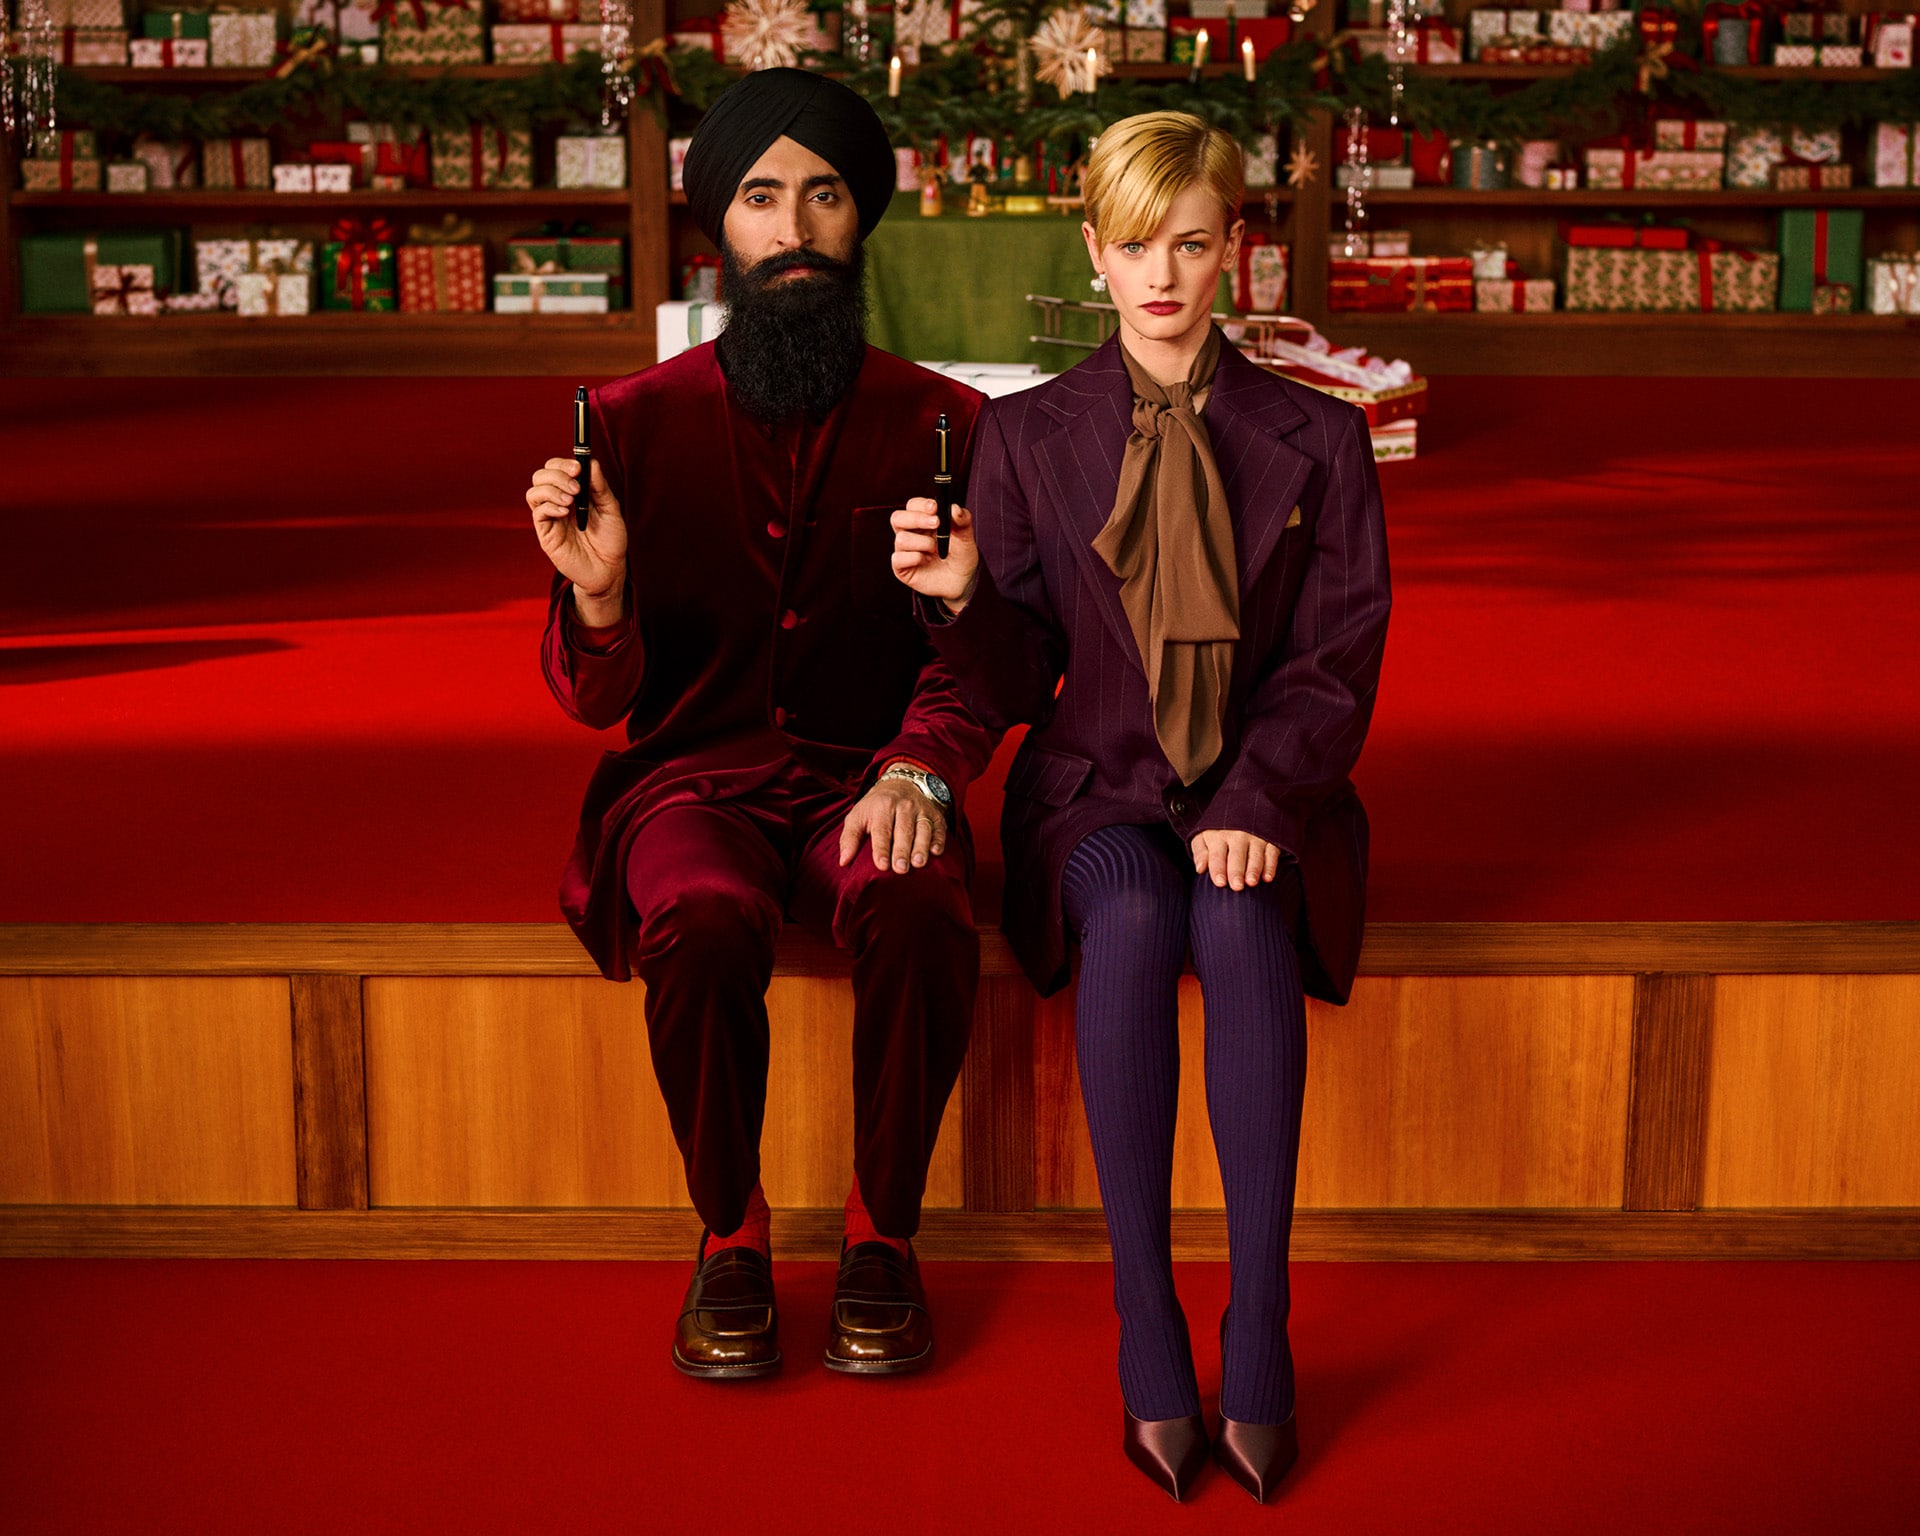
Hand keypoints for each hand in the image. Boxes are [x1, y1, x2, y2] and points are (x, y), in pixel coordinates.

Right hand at [527, 457, 627, 620]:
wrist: (609, 570)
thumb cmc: (611, 540)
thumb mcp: (611, 510)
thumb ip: (600, 487)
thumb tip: (591, 462)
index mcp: (573, 492)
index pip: (557, 468)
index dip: (563, 463)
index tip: (578, 467)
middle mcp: (558, 502)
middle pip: (541, 475)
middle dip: (556, 474)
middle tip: (576, 486)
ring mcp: (551, 517)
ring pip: (534, 491)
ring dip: (552, 490)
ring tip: (571, 501)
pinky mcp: (546, 533)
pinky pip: (538, 512)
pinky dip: (549, 506)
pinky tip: (565, 512)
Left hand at [838, 777, 947, 873]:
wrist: (901, 783)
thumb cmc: (876, 807)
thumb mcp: (858, 816)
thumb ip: (850, 838)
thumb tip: (843, 861)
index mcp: (881, 807)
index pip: (882, 830)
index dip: (881, 848)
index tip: (882, 866)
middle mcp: (903, 806)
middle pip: (903, 830)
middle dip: (902, 850)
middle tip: (901, 869)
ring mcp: (921, 809)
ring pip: (923, 829)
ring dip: (921, 846)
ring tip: (919, 863)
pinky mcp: (935, 814)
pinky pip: (939, 827)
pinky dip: (939, 839)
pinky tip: (936, 852)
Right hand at [891, 497, 979, 610]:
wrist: (962, 582)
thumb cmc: (961, 556)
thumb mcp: (966, 537)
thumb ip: (962, 521)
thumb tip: (954, 508)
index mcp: (923, 521)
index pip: (913, 505)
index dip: (921, 505)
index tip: (935, 507)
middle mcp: (911, 533)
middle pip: (897, 518)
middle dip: (916, 519)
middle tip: (936, 523)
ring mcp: (905, 550)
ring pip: (901, 538)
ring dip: (923, 543)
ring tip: (936, 550)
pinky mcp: (901, 567)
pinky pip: (898, 558)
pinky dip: (915, 558)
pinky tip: (927, 561)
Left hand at [1190, 830, 1282, 891]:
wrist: (1244, 807)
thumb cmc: (1220, 830)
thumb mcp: (1204, 836)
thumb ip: (1200, 852)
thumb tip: (1200, 869)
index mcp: (1218, 836)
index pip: (1217, 855)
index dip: (1218, 869)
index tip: (1220, 883)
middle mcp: (1237, 835)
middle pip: (1236, 856)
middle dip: (1236, 871)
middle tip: (1236, 886)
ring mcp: (1255, 837)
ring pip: (1255, 855)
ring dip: (1254, 869)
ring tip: (1251, 882)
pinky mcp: (1270, 840)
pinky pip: (1271, 853)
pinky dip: (1271, 865)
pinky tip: (1267, 878)